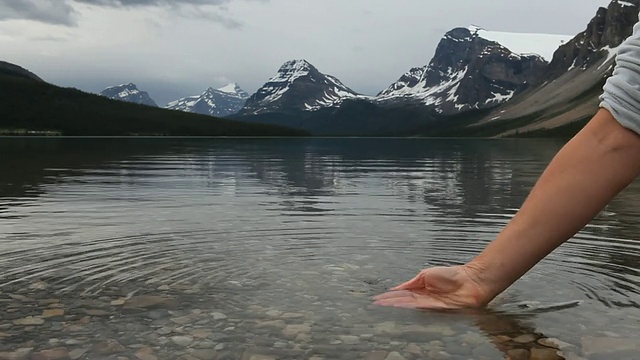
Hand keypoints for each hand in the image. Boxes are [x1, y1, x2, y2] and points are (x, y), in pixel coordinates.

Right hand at [373, 265, 487, 309]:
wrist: (470, 280)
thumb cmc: (451, 275)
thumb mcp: (426, 275)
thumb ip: (412, 283)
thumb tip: (397, 288)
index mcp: (420, 289)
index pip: (402, 294)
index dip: (390, 296)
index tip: (378, 298)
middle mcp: (423, 298)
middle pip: (404, 301)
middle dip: (390, 302)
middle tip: (376, 304)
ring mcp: (430, 304)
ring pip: (410, 305)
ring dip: (396, 305)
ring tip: (383, 305)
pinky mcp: (437, 309)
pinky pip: (421, 307)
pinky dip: (409, 306)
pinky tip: (400, 306)